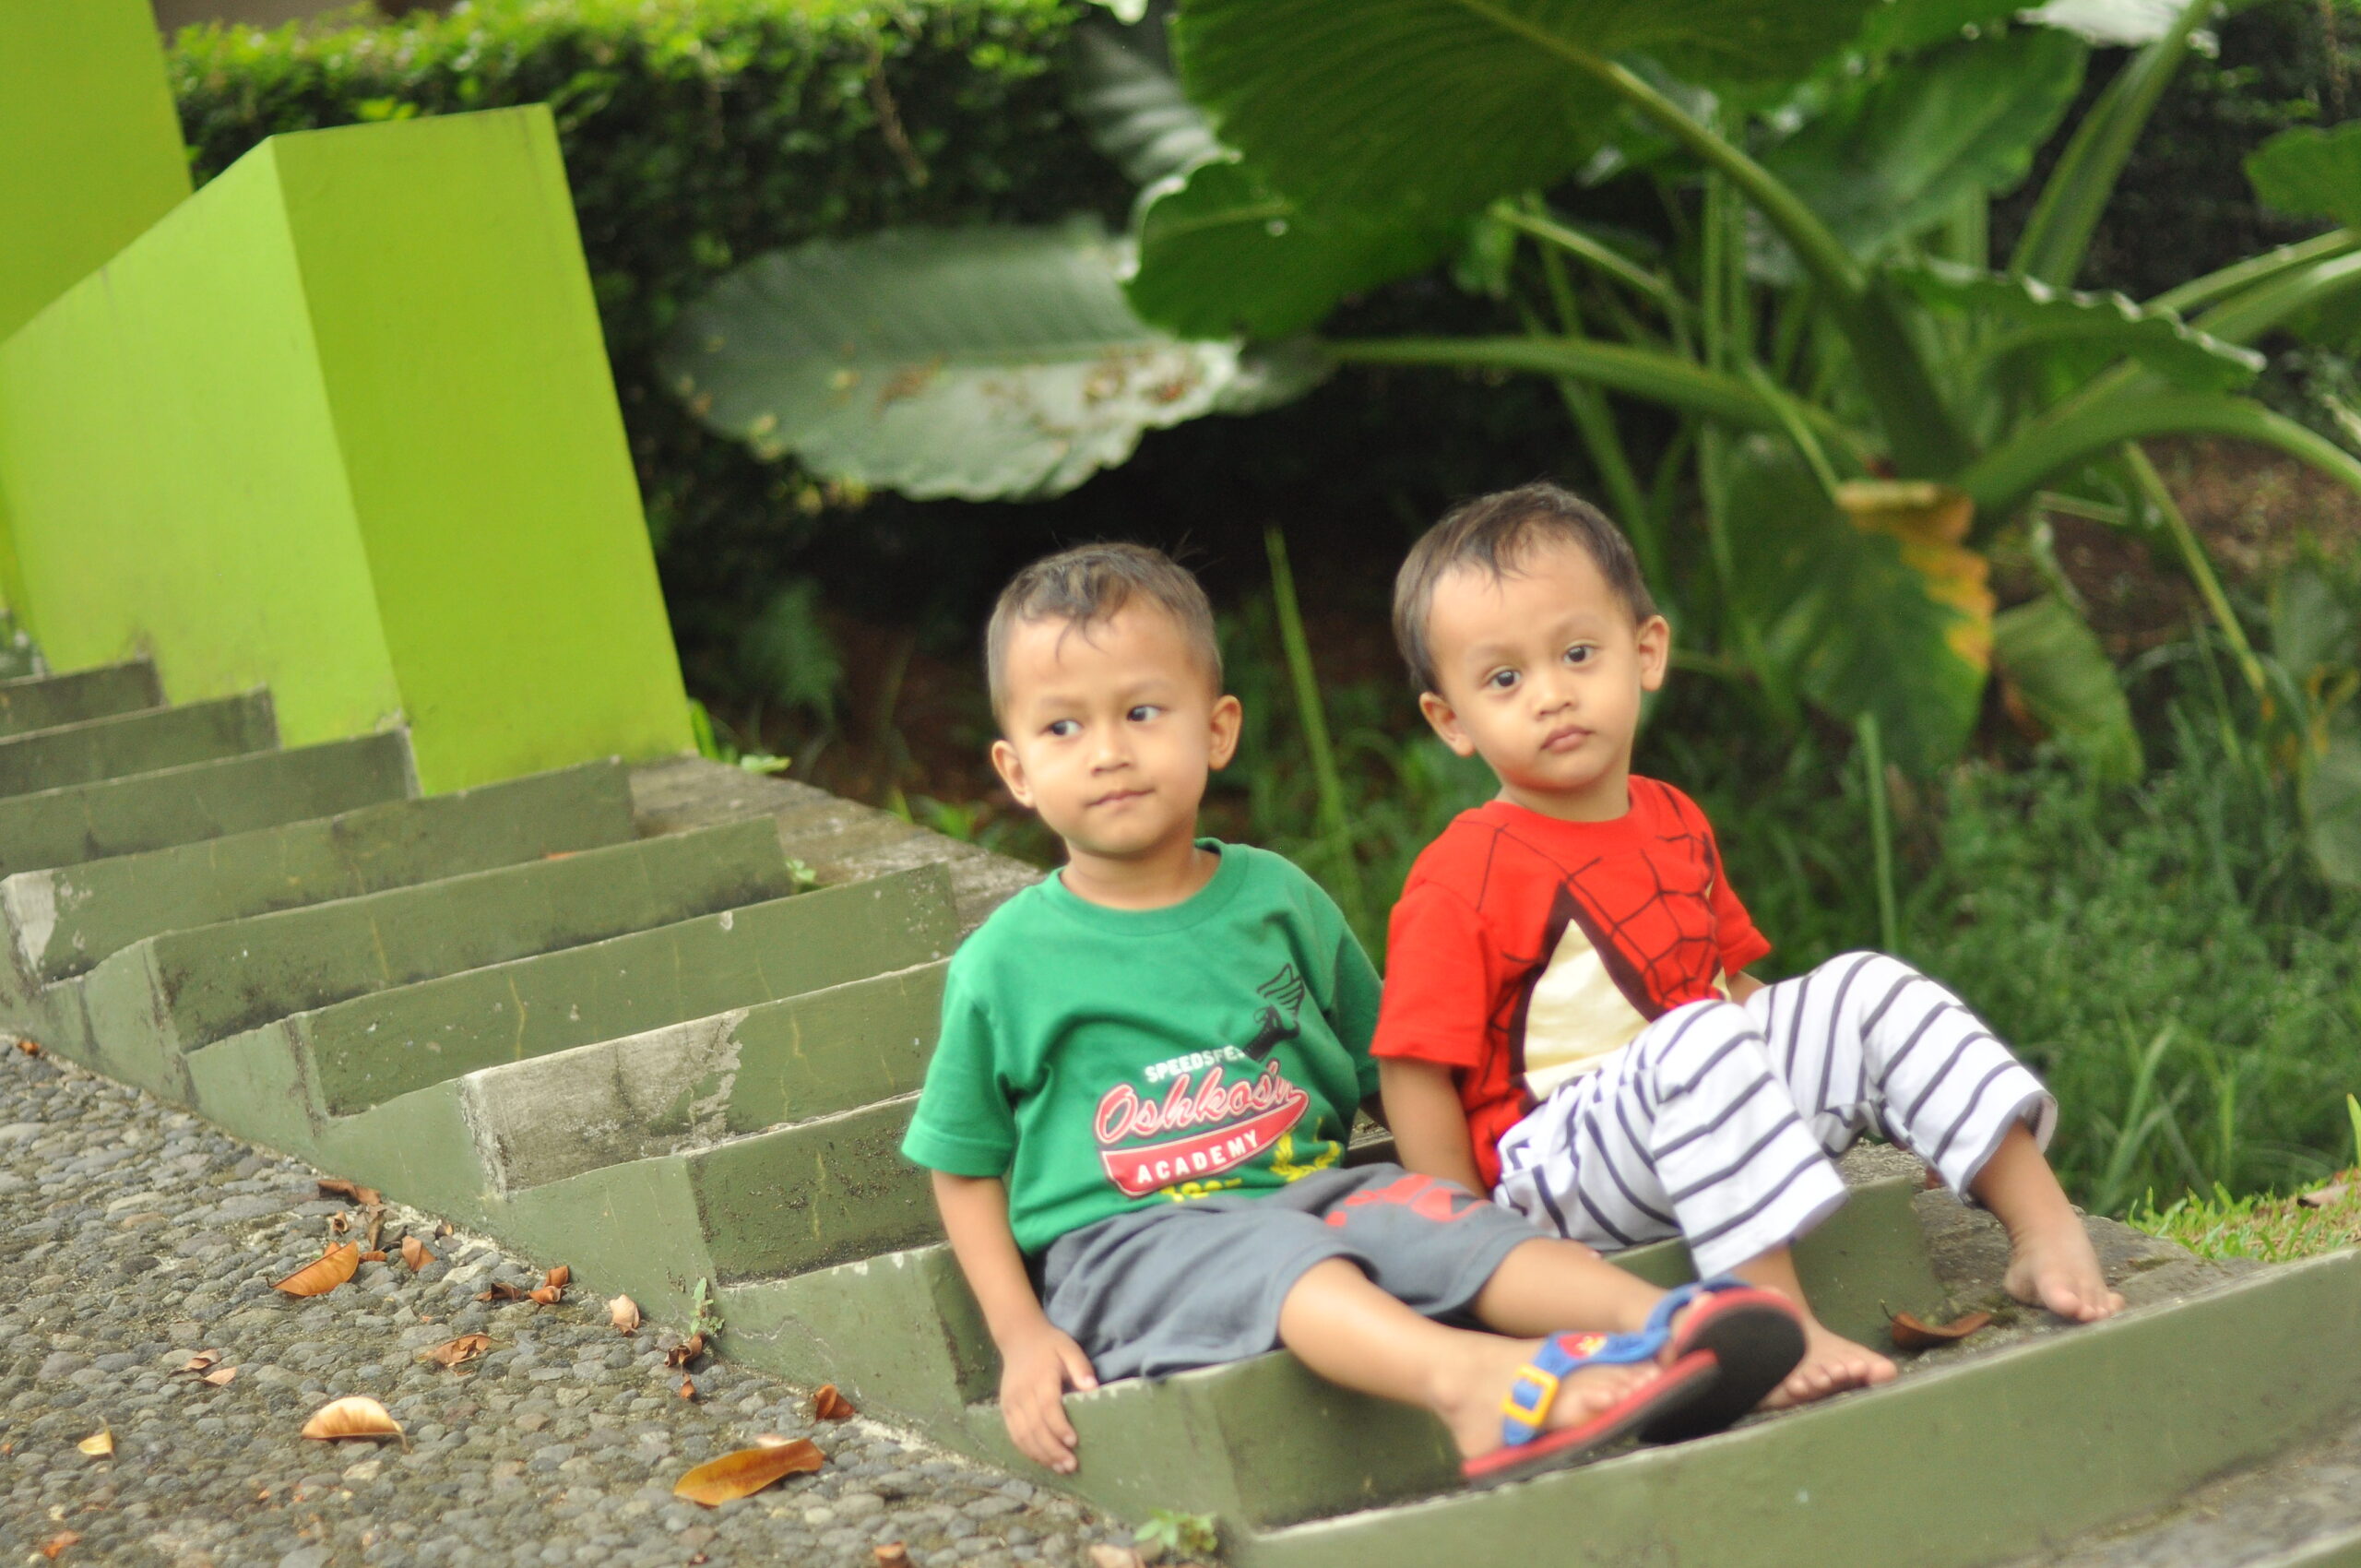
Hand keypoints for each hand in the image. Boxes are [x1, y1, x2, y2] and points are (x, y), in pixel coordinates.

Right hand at [998, 1321, 1097, 1473]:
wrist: (1018, 1338)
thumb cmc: (1050, 1345)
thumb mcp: (1069, 1348)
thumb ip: (1080, 1367)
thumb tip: (1093, 1389)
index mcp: (1040, 1378)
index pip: (1047, 1407)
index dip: (1059, 1427)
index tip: (1074, 1442)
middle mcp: (1022, 1392)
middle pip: (1034, 1426)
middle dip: (1052, 1449)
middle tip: (1071, 1465)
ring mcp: (1011, 1402)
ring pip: (1022, 1435)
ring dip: (1041, 1454)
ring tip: (1060, 1468)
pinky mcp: (1005, 1409)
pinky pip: (1014, 1434)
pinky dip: (1027, 1450)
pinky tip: (1042, 1460)